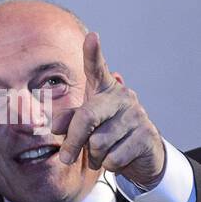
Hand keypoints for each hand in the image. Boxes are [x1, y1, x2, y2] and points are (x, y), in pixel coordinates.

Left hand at [52, 32, 166, 189]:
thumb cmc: (104, 135)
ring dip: (94, 155)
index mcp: (103, 90)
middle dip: (73, 141)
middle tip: (66, 157)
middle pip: (87, 117)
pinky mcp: (147, 135)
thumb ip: (68, 122)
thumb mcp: (83, 127)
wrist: (138, 156)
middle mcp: (122, 97)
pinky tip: (117, 158)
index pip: (97, 69)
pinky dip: (109, 164)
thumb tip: (55, 126)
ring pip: (99, 142)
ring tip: (102, 153)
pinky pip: (114, 157)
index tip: (92, 36)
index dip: (93, 53)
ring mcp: (137, 114)